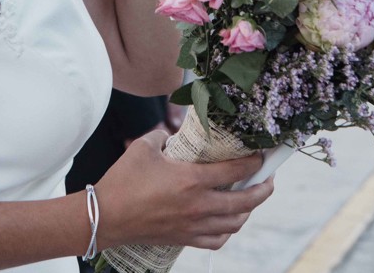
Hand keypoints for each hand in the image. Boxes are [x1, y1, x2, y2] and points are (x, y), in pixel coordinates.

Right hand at [94, 127, 274, 250]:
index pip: (235, 171)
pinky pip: (216, 240)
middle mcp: (198, 205)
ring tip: (251, 198)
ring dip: (248, 211)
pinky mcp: (184, 238)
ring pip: (235, 224)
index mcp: (192, 180)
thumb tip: (171, 133)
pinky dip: (227, 231)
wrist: (105, 217)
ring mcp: (193, 225)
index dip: (254, 162)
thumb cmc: (122, 181)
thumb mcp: (143, 147)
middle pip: (245, 201)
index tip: (262, 155)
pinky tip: (228, 223)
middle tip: (269, 178)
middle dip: (263, 189)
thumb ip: (162, 135)